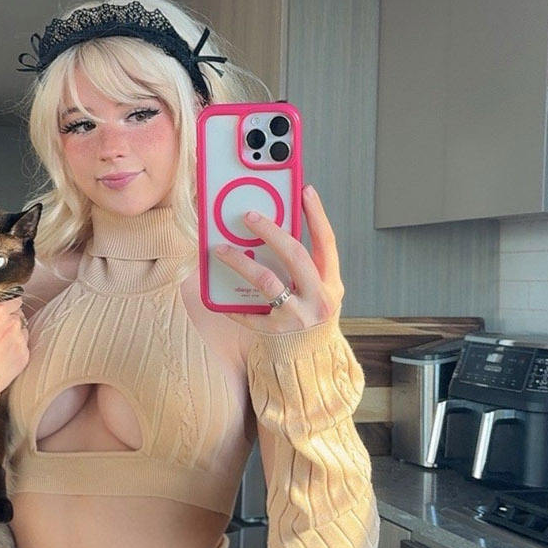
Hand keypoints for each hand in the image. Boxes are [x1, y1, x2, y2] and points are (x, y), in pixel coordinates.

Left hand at [214, 185, 344, 332]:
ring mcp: (297, 317)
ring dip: (241, 262)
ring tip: (221, 249)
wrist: (308, 357)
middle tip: (249, 216)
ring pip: (267, 282)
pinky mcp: (276, 332)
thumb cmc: (308, 312)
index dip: (317, 215)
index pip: (327, 242)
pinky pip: (248, 311)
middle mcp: (318, 298)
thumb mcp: (315, 288)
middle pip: (295, 256)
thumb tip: (275, 226)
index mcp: (331, 282)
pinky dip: (232, 301)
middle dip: (272, 232)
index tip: (306, 190)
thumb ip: (302, 263)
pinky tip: (216, 291)